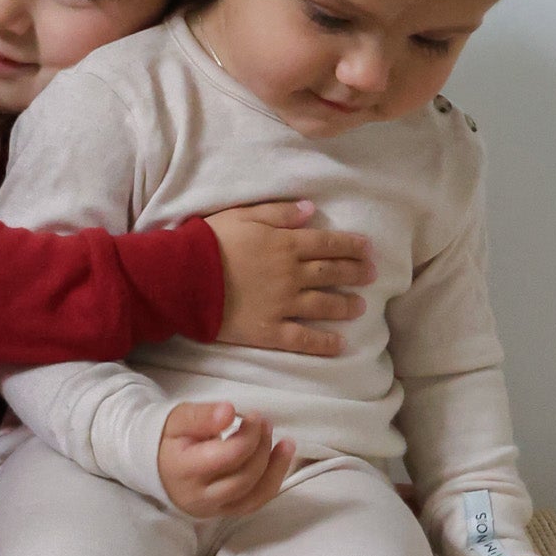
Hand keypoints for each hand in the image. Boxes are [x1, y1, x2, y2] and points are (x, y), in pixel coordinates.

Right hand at [158, 401, 294, 517]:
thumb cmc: (169, 439)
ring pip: (254, 495)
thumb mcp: (178, 419)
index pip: (227, 457)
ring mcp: (212, 508)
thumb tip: (230, 411)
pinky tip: (281, 459)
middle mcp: (198, 496)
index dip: (249, 435)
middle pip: (244, 477)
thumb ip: (202, 416)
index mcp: (184, 470)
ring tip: (284, 442)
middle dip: (261, 448)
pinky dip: (273, 481)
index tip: (254, 416)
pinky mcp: (224, 512)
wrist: (155, 467)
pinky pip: (255, 503)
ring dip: (274, 467)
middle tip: (265, 423)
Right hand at [206, 199, 373, 355]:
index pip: (328, 244)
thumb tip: (310, 210)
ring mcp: (282, 305)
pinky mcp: (268, 331)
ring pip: (323, 305)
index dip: (351, 246)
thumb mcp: (242, 215)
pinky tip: (339, 345)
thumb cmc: (208, 242)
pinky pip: (302, 339)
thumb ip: (278, 213)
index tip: (367, 249)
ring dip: (345, 306)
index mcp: (285, 244)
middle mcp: (291, 275)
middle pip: (331, 273)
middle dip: (355, 272)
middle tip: (372, 275)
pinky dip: (322, 343)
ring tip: (360, 307)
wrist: (183, 278)